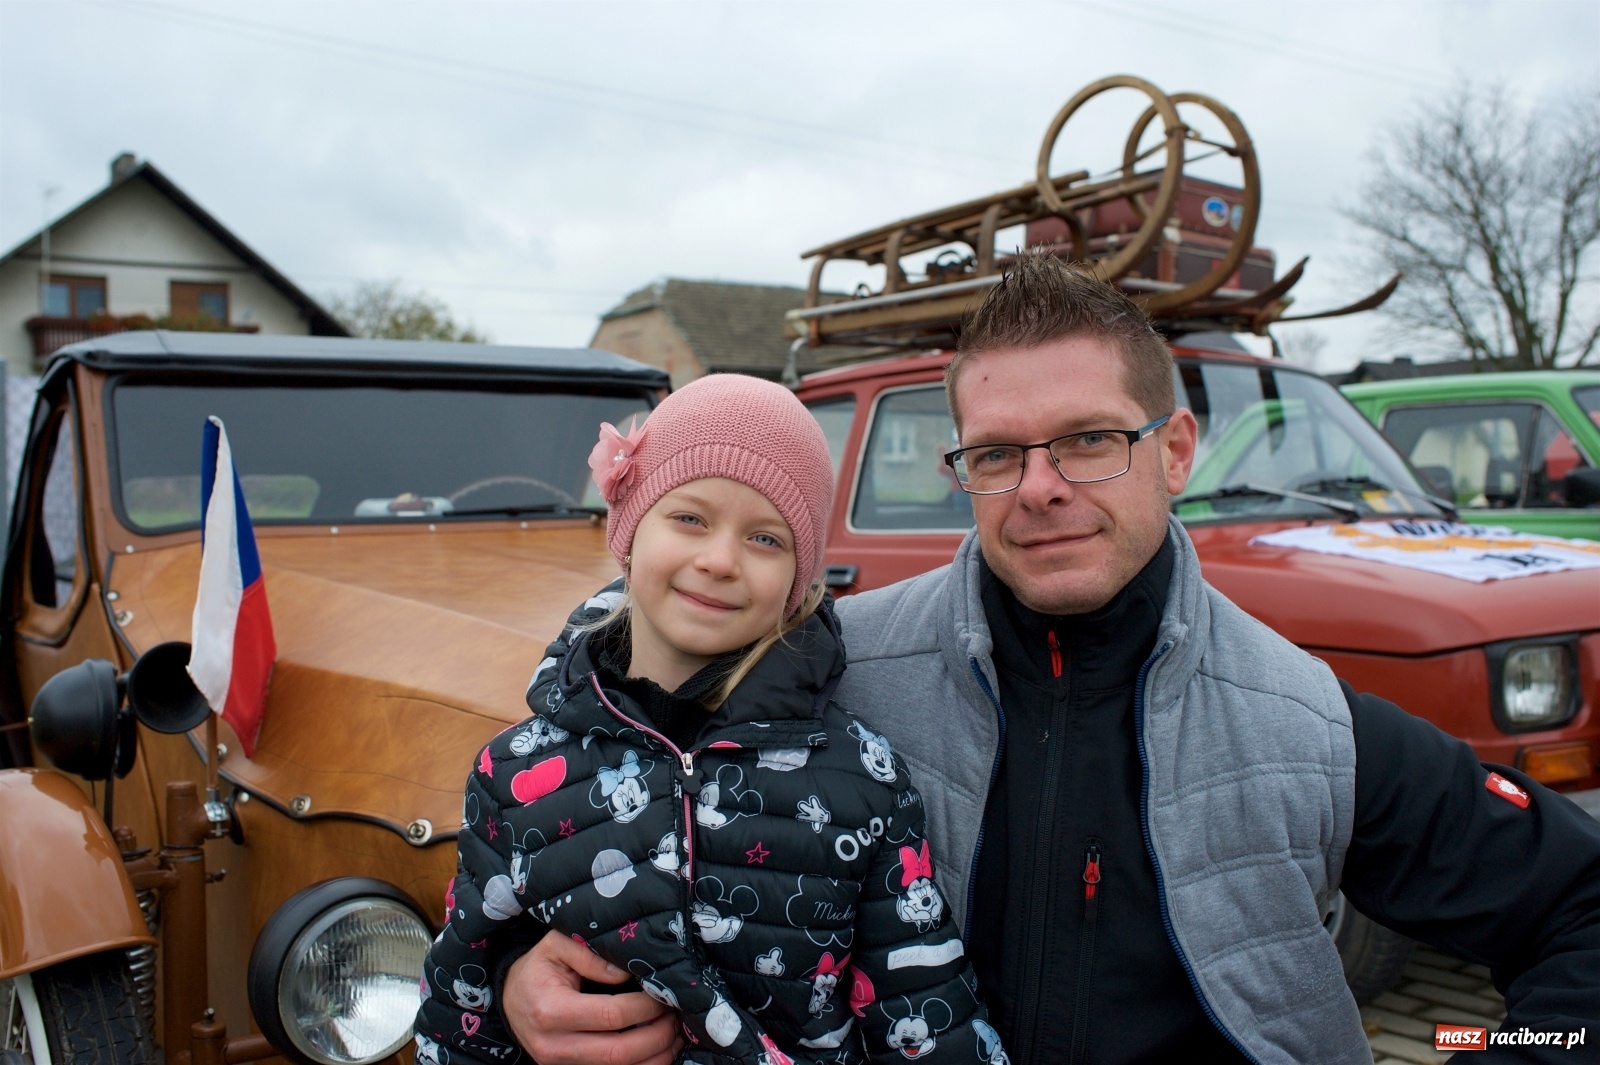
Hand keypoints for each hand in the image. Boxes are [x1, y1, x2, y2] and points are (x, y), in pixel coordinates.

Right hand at [500, 930, 680, 1064]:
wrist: (509, 999)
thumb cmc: (538, 968)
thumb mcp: (555, 946)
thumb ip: (589, 953)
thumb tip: (625, 972)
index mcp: (552, 1011)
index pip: (611, 1016)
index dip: (645, 1007)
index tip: (663, 993)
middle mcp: (555, 1046)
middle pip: (619, 1053)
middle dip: (657, 1036)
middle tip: (676, 1015)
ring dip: (655, 1057)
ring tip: (675, 1035)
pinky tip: (658, 1050)